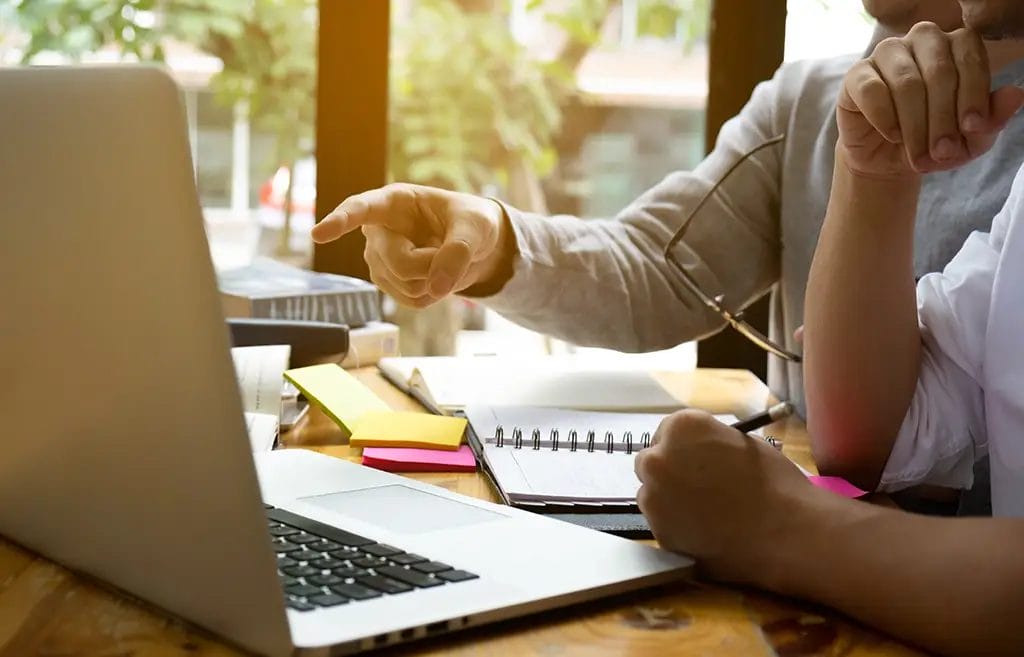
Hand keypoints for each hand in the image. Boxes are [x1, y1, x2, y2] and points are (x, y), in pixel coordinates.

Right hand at [310, 184, 507, 307]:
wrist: (478, 247)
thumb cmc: (473, 222)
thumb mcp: (477, 226)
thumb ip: (459, 250)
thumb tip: (436, 287)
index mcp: (394, 202)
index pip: (360, 209)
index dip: (340, 221)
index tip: (318, 234)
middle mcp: (379, 230)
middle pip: (398, 261)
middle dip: (432, 264)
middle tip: (452, 250)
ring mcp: (380, 260)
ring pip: (404, 284)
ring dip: (436, 279)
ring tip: (443, 259)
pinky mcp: (390, 284)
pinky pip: (412, 300)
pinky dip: (435, 294)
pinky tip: (436, 276)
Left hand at [634, 410, 818, 584]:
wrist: (787, 533)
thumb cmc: (775, 482)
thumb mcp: (743, 443)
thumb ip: (711, 443)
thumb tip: (700, 452)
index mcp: (681, 428)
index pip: (668, 431)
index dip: (684, 448)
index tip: (698, 460)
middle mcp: (657, 460)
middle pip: (652, 463)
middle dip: (670, 472)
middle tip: (698, 488)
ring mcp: (653, 498)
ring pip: (653, 496)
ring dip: (670, 501)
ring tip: (708, 515)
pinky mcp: (658, 533)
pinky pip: (662, 526)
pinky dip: (678, 528)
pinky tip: (707, 534)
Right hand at [838, 22, 1023, 178]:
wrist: (888, 159)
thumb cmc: (933, 141)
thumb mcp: (969, 139)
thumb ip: (992, 119)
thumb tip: (1015, 95)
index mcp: (956, 46)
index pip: (970, 56)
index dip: (973, 94)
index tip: (972, 129)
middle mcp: (923, 40)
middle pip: (939, 71)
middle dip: (943, 119)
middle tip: (943, 153)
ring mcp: (888, 53)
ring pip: (906, 83)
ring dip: (916, 126)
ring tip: (919, 156)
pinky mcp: (857, 75)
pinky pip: (873, 90)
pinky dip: (886, 119)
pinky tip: (893, 135)